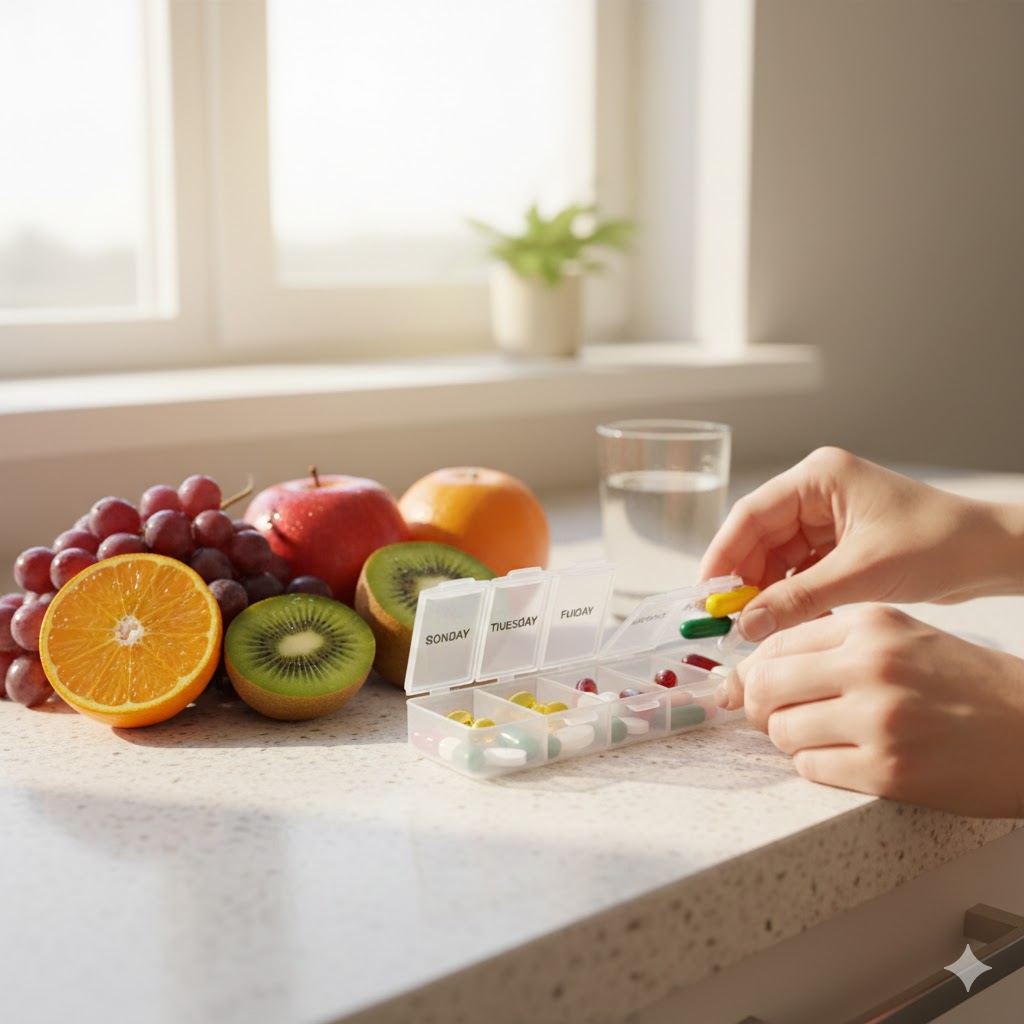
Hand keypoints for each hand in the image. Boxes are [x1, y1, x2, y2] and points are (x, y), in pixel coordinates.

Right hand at [700, 447, 1023, 641]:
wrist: (992, 554)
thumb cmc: (938, 544)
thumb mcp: (861, 574)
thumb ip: (799, 598)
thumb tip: (747, 623)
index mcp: (818, 478)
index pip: (751, 515)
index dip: (722, 556)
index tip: (706, 596)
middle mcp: (817, 491)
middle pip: (759, 536)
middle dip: (743, 578)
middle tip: (726, 619)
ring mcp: (828, 516)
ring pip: (777, 556)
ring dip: (767, 589)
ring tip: (755, 625)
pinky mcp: (841, 541)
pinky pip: (800, 568)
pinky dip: (791, 593)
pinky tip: (786, 618)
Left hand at [716, 604, 1023, 817]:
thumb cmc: (963, 684)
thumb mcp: (898, 638)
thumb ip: (825, 646)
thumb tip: (747, 675)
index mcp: (870, 625)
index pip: (774, 644)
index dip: (754, 670)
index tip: (752, 685)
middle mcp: (870, 665)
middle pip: (764, 686)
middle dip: (758, 705)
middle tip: (772, 715)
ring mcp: (879, 720)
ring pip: (781, 731)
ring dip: (789, 739)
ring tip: (822, 735)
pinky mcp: (889, 770)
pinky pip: (810, 768)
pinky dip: (816, 765)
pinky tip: (845, 757)